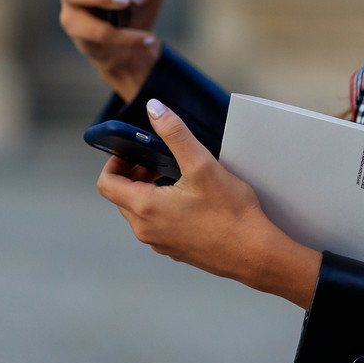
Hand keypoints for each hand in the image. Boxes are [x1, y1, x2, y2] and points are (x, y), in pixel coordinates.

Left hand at [95, 99, 322, 308]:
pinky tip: (193, 203)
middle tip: (158, 162)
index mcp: (145, 207)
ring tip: (177, 180)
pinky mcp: (177, 252)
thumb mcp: (203, 165)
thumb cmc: (232, 212)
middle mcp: (146, 229)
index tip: (135, 153)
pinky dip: (164, 211)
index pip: (107, 183)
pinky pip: (159, 227)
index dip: (115, 163)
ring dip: (149, 193)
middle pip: (122, 197)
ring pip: (141, 213)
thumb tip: (154, 108)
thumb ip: (175, 133)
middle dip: (135, 176)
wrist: (256, 255)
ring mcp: (161, 244)